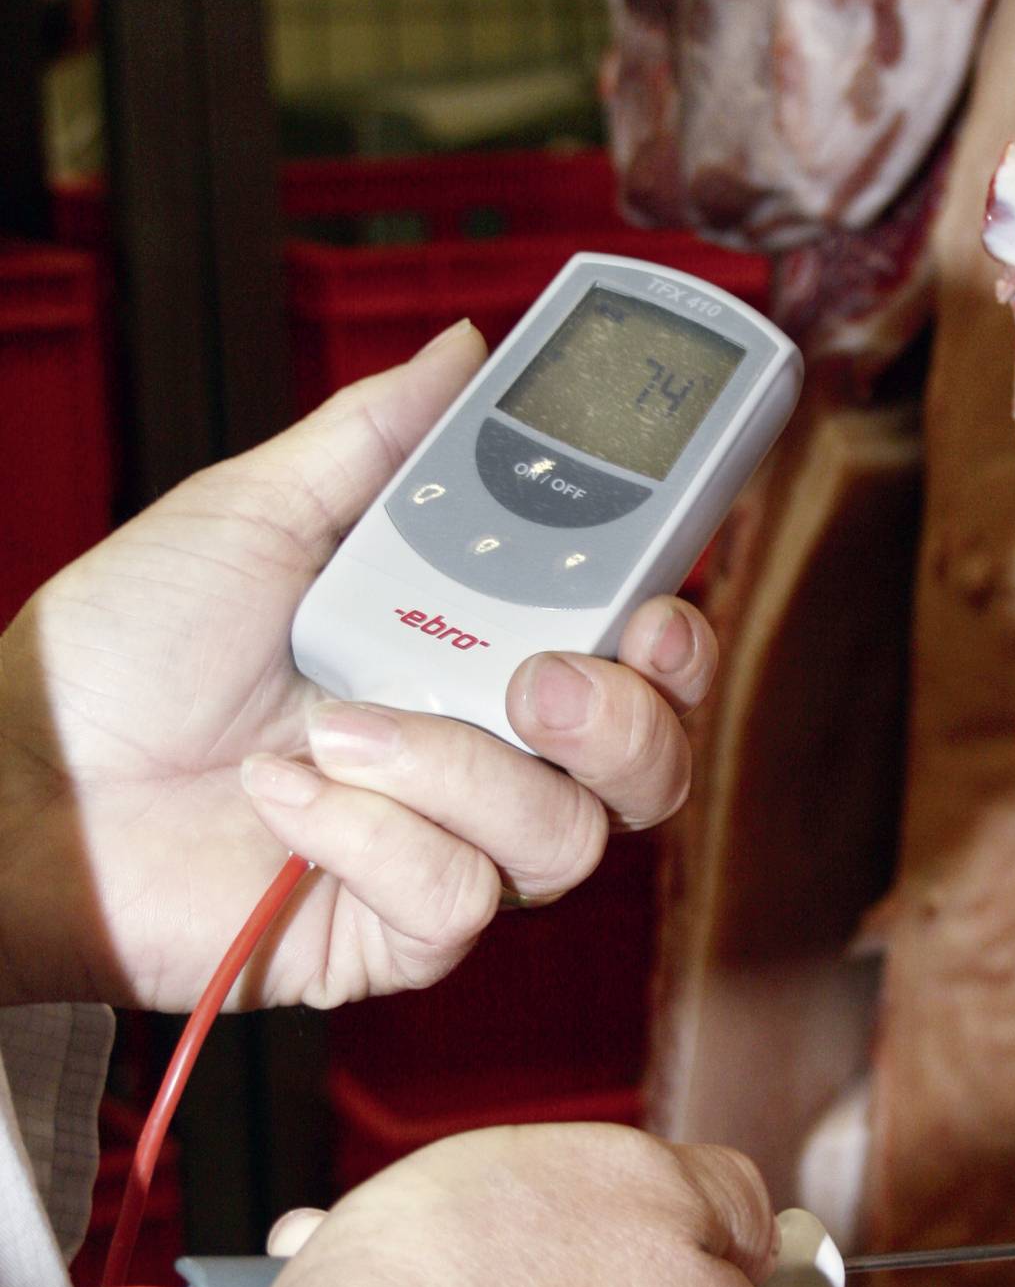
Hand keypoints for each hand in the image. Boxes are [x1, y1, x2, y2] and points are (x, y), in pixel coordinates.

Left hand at [0, 323, 717, 1010]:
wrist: (24, 777)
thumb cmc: (122, 655)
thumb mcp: (255, 512)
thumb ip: (377, 437)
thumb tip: (464, 350)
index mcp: (468, 651)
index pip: (631, 660)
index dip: (676, 639)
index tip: (657, 601)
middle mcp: (475, 756)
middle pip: (645, 769)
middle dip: (622, 720)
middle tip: (538, 679)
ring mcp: (440, 850)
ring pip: (562, 841)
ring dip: (452, 770)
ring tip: (334, 726)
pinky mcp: (390, 936)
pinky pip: (456, 901)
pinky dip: (370, 840)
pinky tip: (286, 799)